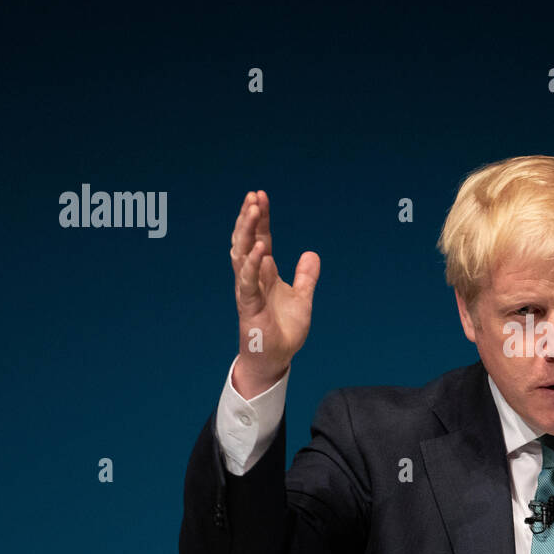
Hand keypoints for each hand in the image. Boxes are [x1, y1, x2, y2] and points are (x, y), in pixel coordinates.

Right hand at [229, 190, 319, 394]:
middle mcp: (253, 277)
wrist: (277, 357)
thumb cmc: (284, 329)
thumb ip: (305, 277)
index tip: (260, 196)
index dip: (261, 219)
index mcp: (264, 273)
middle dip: (249, 219)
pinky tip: (257, 249)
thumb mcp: (302, 298)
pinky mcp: (248, 306)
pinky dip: (252, 265)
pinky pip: (247, 282)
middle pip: (246, 241)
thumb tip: (311, 254)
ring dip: (246, 233)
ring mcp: (248, 290)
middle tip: (252, 196)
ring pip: (241, 256)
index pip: (260, 239)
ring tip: (252, 211)